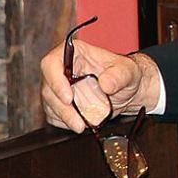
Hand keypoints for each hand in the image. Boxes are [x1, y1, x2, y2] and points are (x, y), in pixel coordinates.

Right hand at [41, 39, 160, 131]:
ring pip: (49, 103)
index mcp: (75, 53)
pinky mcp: (59, 103)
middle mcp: (62, 69)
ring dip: (64, 117)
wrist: (127, 90)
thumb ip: (119, 75)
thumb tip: (106, 84)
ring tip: (82, 124)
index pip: (52, 63)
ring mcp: (58, 87)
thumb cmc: (125, 74)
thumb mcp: (128, 71)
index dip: (55, 80)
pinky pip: (53, 115)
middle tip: (78, 119)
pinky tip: (80, 123)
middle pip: (48, 88)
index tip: (68, 97)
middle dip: (62, 107)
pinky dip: (65, 122)